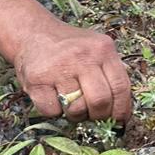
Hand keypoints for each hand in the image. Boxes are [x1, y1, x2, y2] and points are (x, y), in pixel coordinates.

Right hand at [10, 21, 133, 123]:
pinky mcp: (37, 79)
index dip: (121, 110)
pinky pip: (52, 111)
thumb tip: (121, 113)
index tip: (118, 120)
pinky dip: (54, 111)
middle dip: (98, 115)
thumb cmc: (70, 48)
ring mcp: (58, 67)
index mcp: (102, 49)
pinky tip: (53, 96)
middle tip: (91, 114)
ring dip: (75, 114)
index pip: (120, 87)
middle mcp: (82, 56)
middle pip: (100, 101)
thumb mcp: (96, 49)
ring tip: (71, 102)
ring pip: (76, 110)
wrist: (33, 33)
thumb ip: (110, 73)